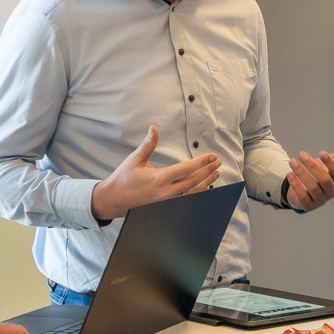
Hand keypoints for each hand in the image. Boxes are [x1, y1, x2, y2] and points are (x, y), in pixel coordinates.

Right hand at [90, 125, 220, 220]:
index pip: (186, 169)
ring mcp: (167, 201)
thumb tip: (154, 128)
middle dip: (208, 171)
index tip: (212, 156)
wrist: (115, 199)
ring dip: (206, 182)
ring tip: (216, 173)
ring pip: (193, 192)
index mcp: (159, 179)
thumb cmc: (124, 179)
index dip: (201, 162)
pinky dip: (198, 192)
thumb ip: (147, 144)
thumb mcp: (135, 159)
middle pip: (194, 181)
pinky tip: (204, 186)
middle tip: (218, 162)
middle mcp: (166, 191)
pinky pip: (187, 198)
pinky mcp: (167, 205)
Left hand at [283, 145, 333, 211]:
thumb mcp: (329, 164)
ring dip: (301, 173)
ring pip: (313, 188)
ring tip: (292, 162)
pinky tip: (290, 174)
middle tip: (302, 154)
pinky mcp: (308, 206)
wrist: (301, 189)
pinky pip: (303, 197)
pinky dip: (296, 185)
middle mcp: (330, 191)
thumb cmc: (317, 175)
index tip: (321, 152)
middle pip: (325, 180)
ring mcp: (319, 200)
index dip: (330, 163)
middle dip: (313, 167)